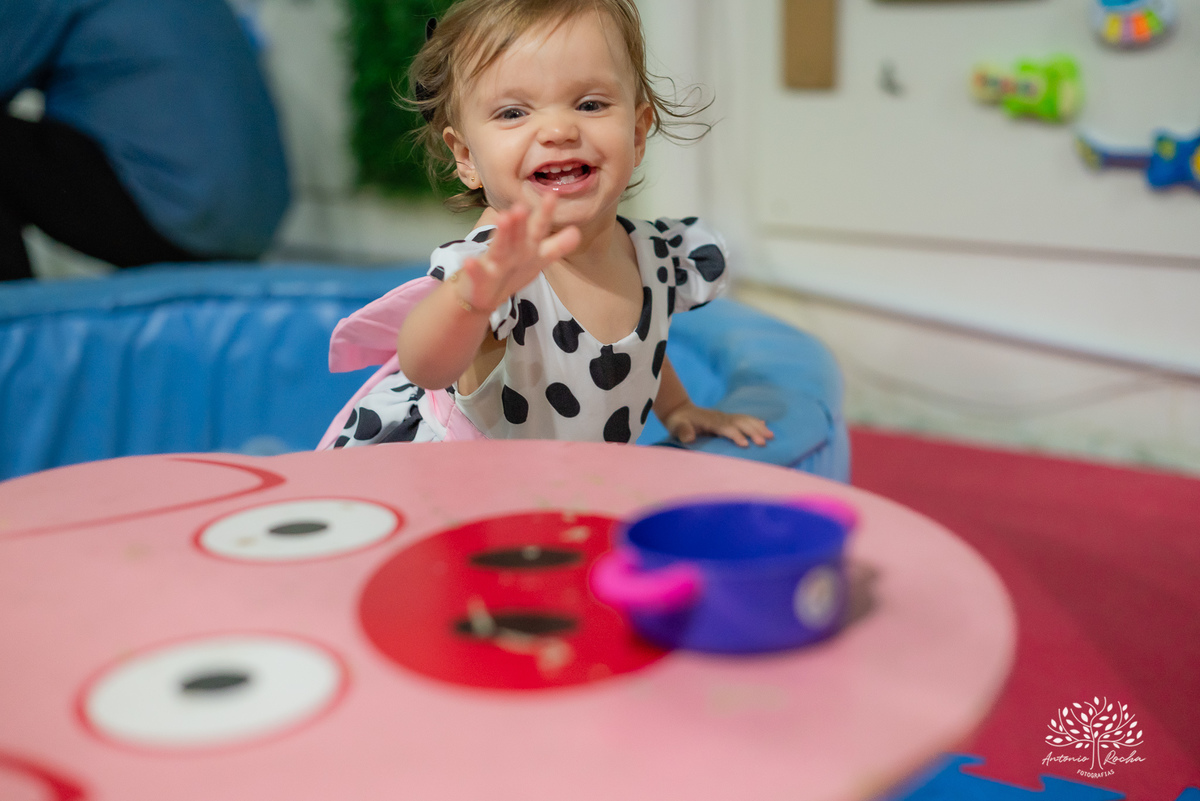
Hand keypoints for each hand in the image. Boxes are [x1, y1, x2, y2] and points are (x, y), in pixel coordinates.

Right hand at [453, 194, 579, 310]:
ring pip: (498, 248)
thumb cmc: (512, 271)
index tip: (552, 195)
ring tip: (503, 218)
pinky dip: (473, 268)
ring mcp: (493, 262)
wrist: (483, 294)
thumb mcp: (537, 259)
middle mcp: (511, 250)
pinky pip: (477, 273)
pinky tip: (470, 262)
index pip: (537, 228)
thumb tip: (576, 232)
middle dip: (520, 221)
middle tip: (522, 205)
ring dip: (501, 234)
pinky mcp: (478, 278)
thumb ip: (556, 246)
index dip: (545, 214)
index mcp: (527, 246)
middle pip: (517, 235)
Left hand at [661, 402, 773, 447]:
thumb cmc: (679, 422)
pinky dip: (755, 421)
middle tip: (765, 441)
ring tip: (771, 435)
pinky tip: (765, 425)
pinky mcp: (728, 419)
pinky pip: (744, 418)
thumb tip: (690, 437)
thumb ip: (683, 432)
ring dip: (758, 427)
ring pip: (745, 420)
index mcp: (711, 421)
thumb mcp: (677, 427)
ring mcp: (725, 417)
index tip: (745, 444)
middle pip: (740, 423)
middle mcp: (721, 418)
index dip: (736, 435)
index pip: (726, 428)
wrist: (680, 411)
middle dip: (753, 431)